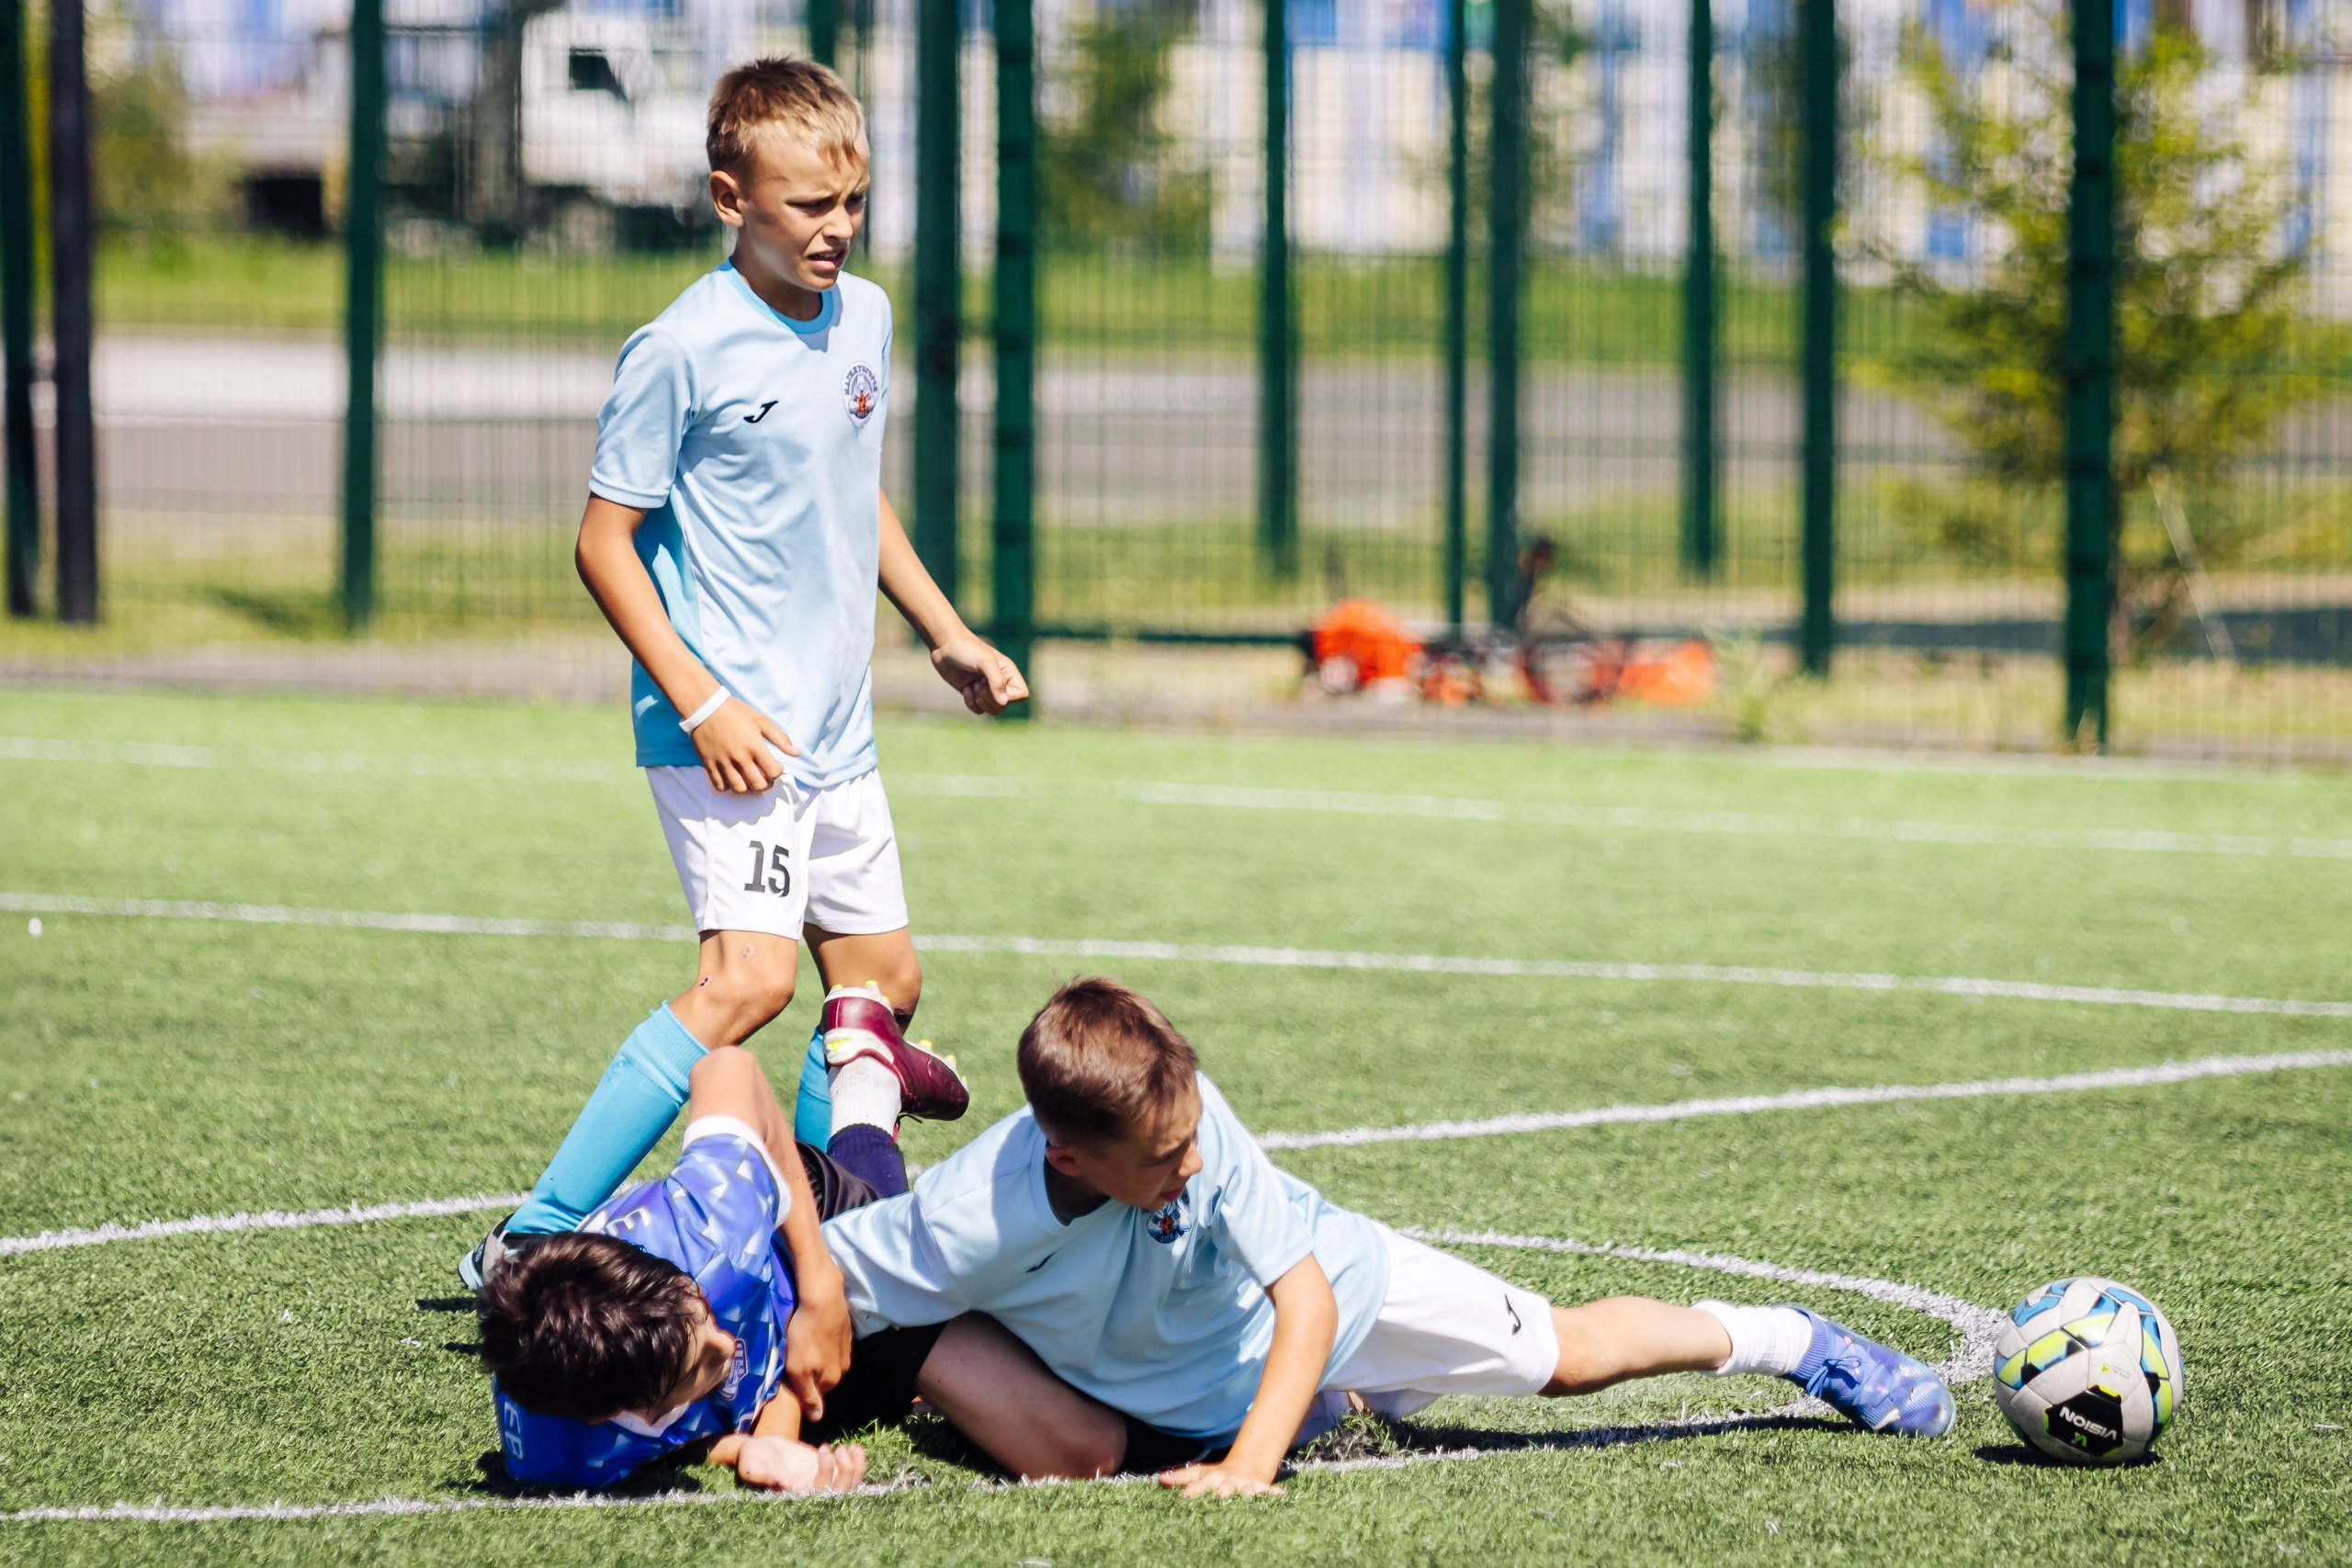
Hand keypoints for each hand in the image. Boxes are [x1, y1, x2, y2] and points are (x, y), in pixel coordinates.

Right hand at [689, 696, 796, 794]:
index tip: (775, 766)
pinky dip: (728, 787)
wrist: (705, 706)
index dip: (778, 772)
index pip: (773, 772)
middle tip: (765, 777)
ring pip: (739, 789)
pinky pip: (720, 786)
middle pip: (758, 785)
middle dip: (766, 784)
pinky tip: (733, 778)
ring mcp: (723, 762)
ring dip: (748, 788)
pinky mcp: (709, 764)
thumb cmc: (735, 711)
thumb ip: (780, 738)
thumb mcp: (761, 720)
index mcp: (754, 746)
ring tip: (749, 780)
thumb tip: (796, 753)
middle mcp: (739, 757)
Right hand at [732, 1435, 868, 1492]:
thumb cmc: (750, 1459)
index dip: (829, 1475)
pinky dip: (856, 1463)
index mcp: (795, 1498)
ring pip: (849, 1486)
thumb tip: (787, 1485)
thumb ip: (766, 1475)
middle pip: (841, 1494)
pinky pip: (848, 1473)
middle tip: (840, 1450)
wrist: (757, 1450)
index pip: (822, 1496)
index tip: (823, 1449)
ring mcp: (821, 1483)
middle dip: (847, 1473)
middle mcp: (811, 1493)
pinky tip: (854, 1447)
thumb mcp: (752, 1466)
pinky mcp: (826, 1471)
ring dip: (857, 1468)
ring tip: (852, 1448)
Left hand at [784, 1268, 853, 1421]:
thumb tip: (817, 1419)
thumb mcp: (799, 1370)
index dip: (800, 1385)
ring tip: (803, 1343)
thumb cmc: (805, 1334)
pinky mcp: (846, 1333)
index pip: (815, 1394)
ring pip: (827, 1361)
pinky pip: (832, 1346)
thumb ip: (808, 1396)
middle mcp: (843, 1368)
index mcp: (832, 1379)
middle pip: (822, 1377)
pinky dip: (823, 1343)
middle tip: (793, 1357)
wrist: (823, 1298)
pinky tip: (814, 1332)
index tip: (789, 1374)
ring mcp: (847, 1349)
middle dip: (809, 1371)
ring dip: (816, 1356)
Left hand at [929, 634, 1028, 715]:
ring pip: (992, 710)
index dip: (1009, 696)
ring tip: (972, 684)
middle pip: (1004, 705)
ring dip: (979, 701)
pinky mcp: (973, 693)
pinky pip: (978, 710)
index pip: (1021, 694)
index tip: (992, 684)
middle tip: (978, 682)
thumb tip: (1003, 702)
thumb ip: (997, 681)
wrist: (944, 645)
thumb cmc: (967, 649)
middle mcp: (1000, 681)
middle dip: (988, 698)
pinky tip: (965, 688)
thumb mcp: (985, 661)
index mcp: (1008, 672)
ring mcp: (986, 689)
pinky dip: (970, 703)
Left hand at [1157, 1458, 1282, 1498]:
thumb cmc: (1219, 1476)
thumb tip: (1161, 1479)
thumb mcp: (1201, 1474)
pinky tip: (1281, 1497)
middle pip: (1224, 1490)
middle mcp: (1229, 1482)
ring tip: (1247, 1499)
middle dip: (1222, 1495)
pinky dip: (1275, 1495)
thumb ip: (1182, 1477)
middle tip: (1218, 1499)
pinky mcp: (1263, 1489)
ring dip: (1246, 1496)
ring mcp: (1247, 1486)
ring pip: (1247, 1493)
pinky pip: (1271, 1494)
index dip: (1193, 1492)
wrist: (1248, 1466)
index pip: (1200, 1485)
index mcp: (1213, 1478)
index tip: (1184, 1498)